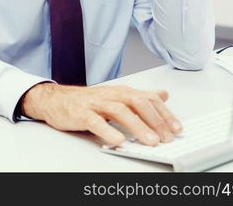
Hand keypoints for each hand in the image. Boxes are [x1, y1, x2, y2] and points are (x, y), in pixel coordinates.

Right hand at [21, 83, 181, 145]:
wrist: (56, 100)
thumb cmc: (87, 101)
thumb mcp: (116, 96)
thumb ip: (140, 97)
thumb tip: (163, 94)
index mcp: (121, 92)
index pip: (148, 99)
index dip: (164, 113)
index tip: (176, 128)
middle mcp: (111, 95)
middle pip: (137, 102)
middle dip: (154, 120)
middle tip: (166, 137)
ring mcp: (96, 104)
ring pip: (119, 111)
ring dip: (137, 126)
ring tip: (149, 141)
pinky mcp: (81, 114)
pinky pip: (96, 122)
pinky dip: (108, 131)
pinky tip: (118, 140)